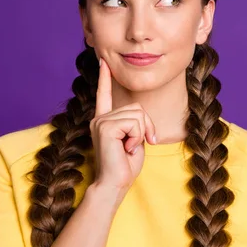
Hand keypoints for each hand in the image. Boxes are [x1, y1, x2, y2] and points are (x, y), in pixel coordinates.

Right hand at [89, 57, 156, 195]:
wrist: (114, 185)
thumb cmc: (125, 167)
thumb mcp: (134, 140)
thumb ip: (135, 124)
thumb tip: (139, 116)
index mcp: (105, 120)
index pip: (104, 94)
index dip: (105, 77)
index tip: (103, 61)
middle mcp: (99, 118)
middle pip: (137, 108)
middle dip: (146, 127)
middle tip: (139, 145)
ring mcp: (100, 121)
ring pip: (138, 115)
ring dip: (141, 134)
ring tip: (129, 148)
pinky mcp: (104, 126)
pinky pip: (134, 123)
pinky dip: (137, 137)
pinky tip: (126, 148)